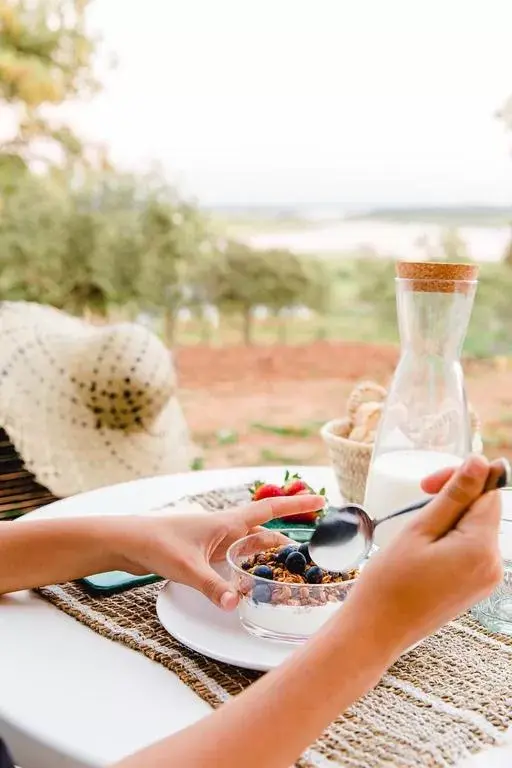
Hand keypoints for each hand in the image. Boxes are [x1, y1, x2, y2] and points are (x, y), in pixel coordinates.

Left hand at [117, 493, 323, 610]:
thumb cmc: (156, 545)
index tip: (322, 500)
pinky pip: (240, 550)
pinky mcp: (207, 548)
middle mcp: (226, 526)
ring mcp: (217, 537)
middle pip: (267, 525)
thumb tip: (237, 603)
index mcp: (227, 522)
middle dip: (292, 527)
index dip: (297, 505)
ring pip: (254, 539)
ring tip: (294, 558)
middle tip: (318, 535)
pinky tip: (258, 570)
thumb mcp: (187, 568)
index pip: (270, 509)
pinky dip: (255, 556)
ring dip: (273, 545)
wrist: (129, 540)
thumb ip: (212, 587)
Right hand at [344, 454, 502, 655]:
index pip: (489, 493)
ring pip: (478, 528)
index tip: (427, 484)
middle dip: (455, 497)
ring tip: (417, 530)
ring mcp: (486, 579)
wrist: (376, 630)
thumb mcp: (419, 530)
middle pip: (485, 509)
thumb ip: (454, 496)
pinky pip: (472, 548)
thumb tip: (480, 462)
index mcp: (481, 549)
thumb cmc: (389, 581)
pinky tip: (424, 547)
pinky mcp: (475, 587)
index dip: (461, 479)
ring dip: (451, 518)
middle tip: (419, 498)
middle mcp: (494, 565)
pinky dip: (451, 538)